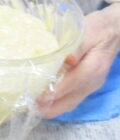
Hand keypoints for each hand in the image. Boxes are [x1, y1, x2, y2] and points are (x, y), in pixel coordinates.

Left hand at [37, 3, 119, 117]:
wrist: (113, 31)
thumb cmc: (97, 29)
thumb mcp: (87, 33)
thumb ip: (77, 46)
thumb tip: (68, 59)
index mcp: (92, 69)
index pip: (72, 84)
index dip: (54, 92)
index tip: (38, 97)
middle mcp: (92, 82)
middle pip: (71, 101)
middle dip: (50, 107)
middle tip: (29, 109)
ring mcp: (90, 85)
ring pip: (71, 103)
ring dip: (52, 108)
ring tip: (33, 110)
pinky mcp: (86, 85)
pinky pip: (72, 99)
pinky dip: (58, 103)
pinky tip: (43, 102)